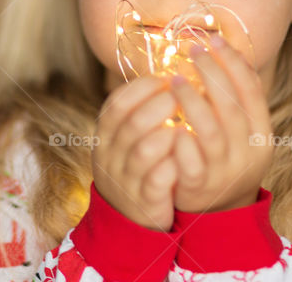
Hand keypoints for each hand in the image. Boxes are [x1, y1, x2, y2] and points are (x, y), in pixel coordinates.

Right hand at [92, 74, 179, 231]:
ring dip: (168, 134)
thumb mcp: (125, 136)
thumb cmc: (134, 165)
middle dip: (161, 105)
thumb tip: (169, 73)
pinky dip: (173, 165)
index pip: (117, 103)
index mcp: (105, 134)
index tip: (166, 78)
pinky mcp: (145, 200)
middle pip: (133, 123)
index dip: (142, 87)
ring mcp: (127, 179)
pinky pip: (158, 180)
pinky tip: (186, 155)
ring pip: (144, 151)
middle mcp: (111, 155)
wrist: (127, 217)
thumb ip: (139, 108)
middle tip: (183, 96)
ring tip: (185, 125)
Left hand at [169, 38, 273, 213]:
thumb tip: (226, 49)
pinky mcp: (200, 186)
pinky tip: (167, 121)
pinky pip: (191, 161)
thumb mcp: (240, 129)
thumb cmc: (224, 155)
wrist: (219, 209)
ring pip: (210, 132)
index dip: (233, 62)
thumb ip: (234, 97)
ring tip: (173, 79)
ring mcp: (225, 170)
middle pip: (231, 107)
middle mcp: (247, 151)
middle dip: (211, 73)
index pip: (251, 90)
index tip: (213, 38)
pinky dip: (180, 140)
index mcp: (261, 132)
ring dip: (192, 101)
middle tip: (191, 49)